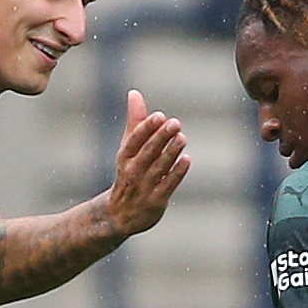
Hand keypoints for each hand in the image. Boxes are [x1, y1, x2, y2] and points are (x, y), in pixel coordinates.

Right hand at [106, 89, 190, 235]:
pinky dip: (176, 173)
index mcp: (124, 157)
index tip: (159, 115)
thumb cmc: (129, 173)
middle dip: (161, 138)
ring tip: (183, 138)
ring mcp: (144, 187)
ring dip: (171, 153)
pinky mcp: (156, 201)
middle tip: (176, 123)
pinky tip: (186, 160)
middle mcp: (132, 171)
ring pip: (159, 168)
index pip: (135, 140)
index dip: (146, 128)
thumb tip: (134, 93)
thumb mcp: (128, 148)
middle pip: (148, 152)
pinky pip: (167, 185)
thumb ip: (135, 122)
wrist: (120, 214)